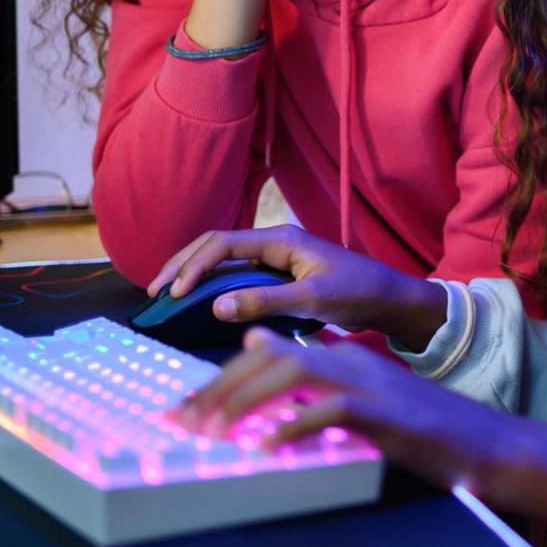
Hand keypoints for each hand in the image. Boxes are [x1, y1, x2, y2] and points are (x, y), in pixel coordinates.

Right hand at [147, 225, 448, 349]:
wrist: (392, 301)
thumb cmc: (360, 294)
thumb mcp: (312, 300)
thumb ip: (264, 301)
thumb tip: (215, 306)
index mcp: (281, 239)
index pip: (223, 244)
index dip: (193, 266)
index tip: (171, 292)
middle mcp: (276, 244)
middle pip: (216, 245)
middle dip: (183, 264)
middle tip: (154, 290)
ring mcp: (278, 259)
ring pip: (225, 260)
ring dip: (195, 274)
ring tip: (167, 295)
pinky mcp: (282, 276)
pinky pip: (239, 275)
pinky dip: (215, 286)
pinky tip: (200, 302)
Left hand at [180, 328, 528, 497]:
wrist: (481, 442)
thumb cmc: (417, 427)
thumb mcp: (359, 395)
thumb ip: (311, 374)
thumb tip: (257, 347)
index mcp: (340, 356)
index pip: (268, 355)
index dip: (222, 379)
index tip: (186, 408)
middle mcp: (348, 360)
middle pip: (270, 360)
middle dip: (219, 389)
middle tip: (182, 421)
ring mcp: (366, 383)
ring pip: (291, 376)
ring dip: (245, 403)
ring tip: (212, 432)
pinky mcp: (382, 412)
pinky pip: (327, 411)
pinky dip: (293, 427)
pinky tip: (266, 449)